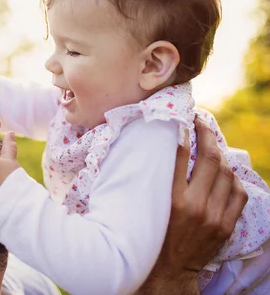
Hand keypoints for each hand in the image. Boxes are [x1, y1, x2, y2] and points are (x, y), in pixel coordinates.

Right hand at [139, 116, 248, 293]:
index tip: (184, 119)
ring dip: (220, 156)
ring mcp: (215, 216)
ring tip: (211, 148)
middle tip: (201, 122)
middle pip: (210, 159)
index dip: (186, 132)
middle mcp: (196, 206)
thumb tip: (171, 146)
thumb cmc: (153, 233)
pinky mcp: (226, 226)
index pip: (182, 155)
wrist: (169, 270)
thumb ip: (161, 178)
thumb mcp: (151, 205)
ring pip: (226, 173)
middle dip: (208, 135)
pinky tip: (223, 173)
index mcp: (172, 199)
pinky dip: (232, 178)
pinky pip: (238, 193)